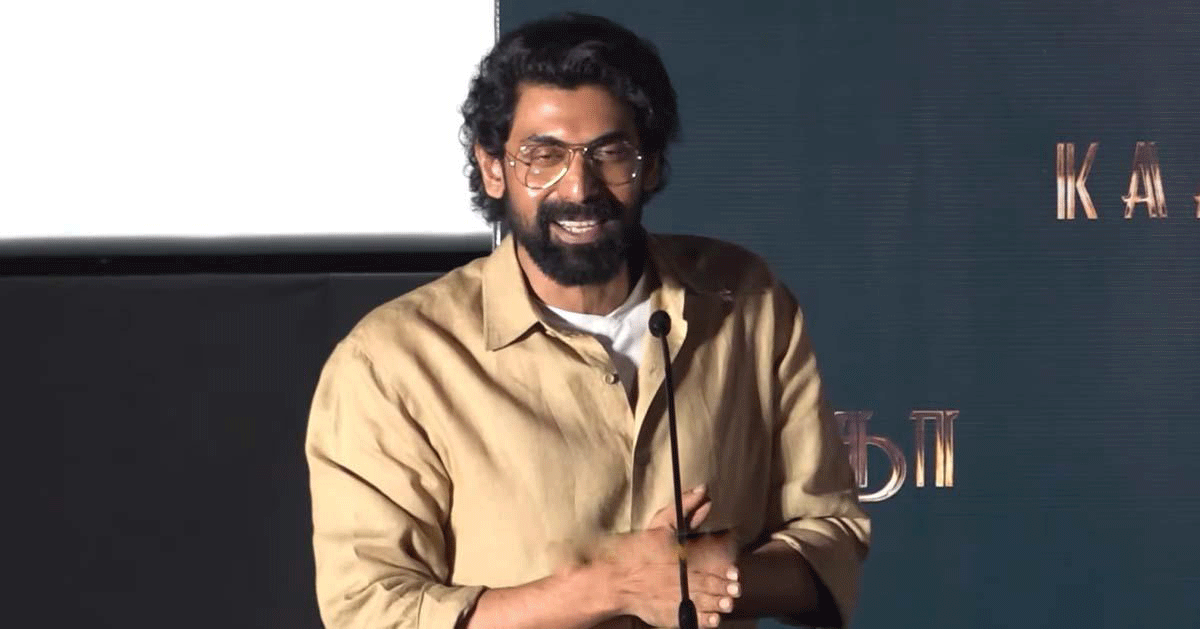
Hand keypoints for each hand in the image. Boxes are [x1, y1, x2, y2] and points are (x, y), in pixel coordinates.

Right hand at [596, 486, 740, 627]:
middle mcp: (683, 582)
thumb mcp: (661, 524)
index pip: (712, 566)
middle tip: (736, 589)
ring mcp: (676, 600)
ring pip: (705, 604)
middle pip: (711, 587)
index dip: (726, 571)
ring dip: (719, 605)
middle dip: (726, 589)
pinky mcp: (669, 615)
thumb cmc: (638, 550)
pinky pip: (691, 620)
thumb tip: (704, 490)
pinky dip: (704, 621)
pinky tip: (713, 620)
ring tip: (728, 604)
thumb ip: (685, 507)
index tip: (735, 572)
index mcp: (683, 560)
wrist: (616, 580)